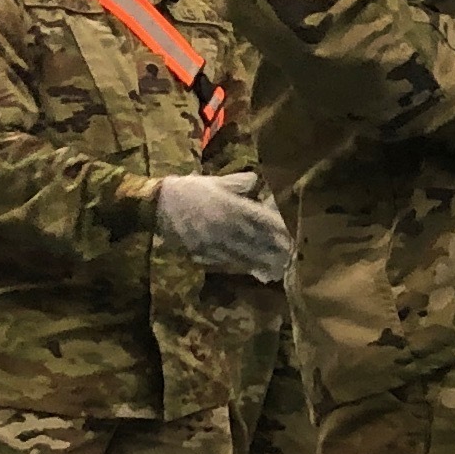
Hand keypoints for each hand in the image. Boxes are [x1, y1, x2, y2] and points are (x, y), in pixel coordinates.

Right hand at [156, 169, 290, 280]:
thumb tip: (257, 181)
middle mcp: (227, 227)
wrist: (159, 205)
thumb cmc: (190, 190)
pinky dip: (246, 268)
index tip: (295, 235)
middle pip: (258, 242)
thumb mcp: (216, 181)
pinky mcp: (206, 254)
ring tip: (282, 269)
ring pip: (246, 256)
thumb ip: (239, 182)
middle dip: (277, 250)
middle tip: (295, 257)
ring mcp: (217, 243)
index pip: (263, 220)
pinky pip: (230, 263)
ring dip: (265, 263)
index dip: (280, 229)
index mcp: (232, 207)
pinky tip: (258, 272)